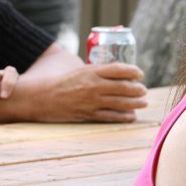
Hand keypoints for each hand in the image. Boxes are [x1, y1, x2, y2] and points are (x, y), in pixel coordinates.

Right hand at [15, 63, 147, 122]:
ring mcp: (91, 101)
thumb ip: (98, 71)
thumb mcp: (80, 70)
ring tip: (143, 103)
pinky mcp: (88, 114)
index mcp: (90, 71)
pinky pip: (110, 116)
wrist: (42, 97)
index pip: (117, 69)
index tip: (140, 73)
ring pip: (120, 103)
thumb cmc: (64, 82)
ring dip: (135, 104)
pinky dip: (124, 117)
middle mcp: (93, 86)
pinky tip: (131, 116)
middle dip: (137, 89)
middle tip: (143, 90)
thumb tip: (120, 73)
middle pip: (123, 87)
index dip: (133, 71)